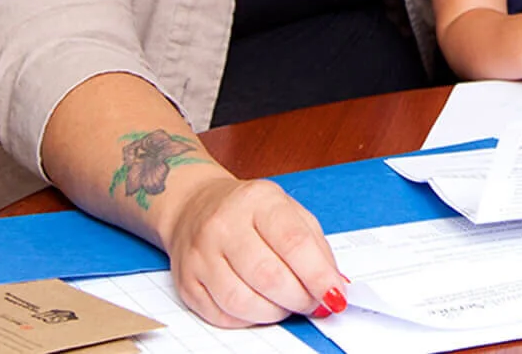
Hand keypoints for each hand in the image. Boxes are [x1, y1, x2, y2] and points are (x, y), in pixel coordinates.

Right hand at [163, 176, 349, 326]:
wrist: (195, 206)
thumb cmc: (250, 211)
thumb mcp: (289, 211)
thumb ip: (316, 247)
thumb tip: (336, 286)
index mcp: (258, 200)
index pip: (293, 242)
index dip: (318, 275)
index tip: (335, 295)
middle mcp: (224, 225)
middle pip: (268, 276)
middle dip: (300, 298)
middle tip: (313, 303)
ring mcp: (200, 255)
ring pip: (242, 301)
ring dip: (275, 312)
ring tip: (287, 304)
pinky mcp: (186, 282)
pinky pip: (222, 316)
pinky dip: (249, 319)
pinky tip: (259, 306)